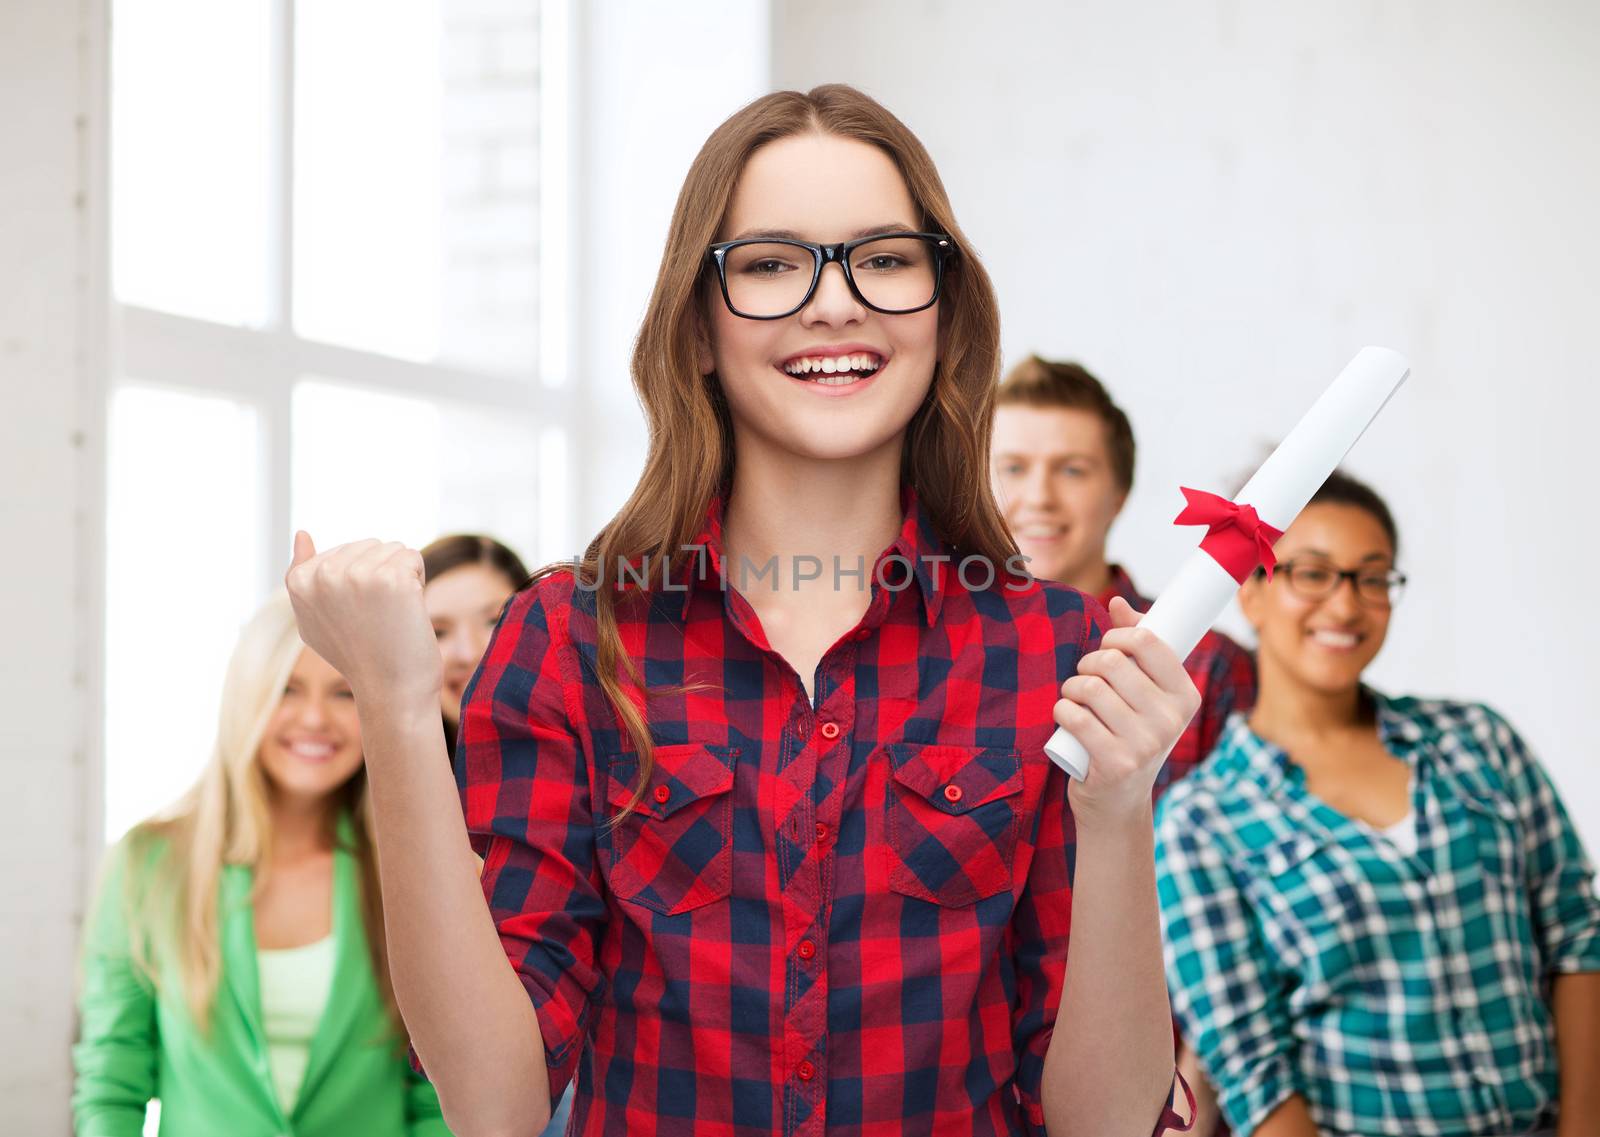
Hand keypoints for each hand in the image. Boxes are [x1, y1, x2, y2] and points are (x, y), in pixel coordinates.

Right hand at [284, 532, 442, 712]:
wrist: (391, 691)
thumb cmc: (358, 656)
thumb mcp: (315, 617)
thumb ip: (304, 576)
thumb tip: (302, 532)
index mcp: (299, 581)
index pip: (344, 551)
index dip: (358, 579)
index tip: (355, 614)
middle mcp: (323, 576)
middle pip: (369, 545)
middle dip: (380, 573)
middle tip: (376, 616)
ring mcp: (356, 575)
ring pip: (393, 548)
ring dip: (400, 577)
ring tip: (391, 614)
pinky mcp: (390, 579)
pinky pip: (413, 557)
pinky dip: (418, 581)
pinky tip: (407, 611)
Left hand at [1056, 596, 1200, 827]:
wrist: (1118, 802)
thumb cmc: (1128, 735)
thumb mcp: (1143, 694)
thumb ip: (1135, 647)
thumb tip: (1117, 602)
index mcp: (1184, 695)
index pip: (1148, 640)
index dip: (1117, 635)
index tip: (1106, 645)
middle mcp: (1171, 720)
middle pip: (1112, 661)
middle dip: (1087, 664)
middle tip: (1084, 681)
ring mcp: (1146, 744)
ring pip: (1089, 687)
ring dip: (1070, 689)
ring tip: (1073, 700)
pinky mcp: (1116, 764)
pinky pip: (1073, 716)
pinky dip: (1061, 711)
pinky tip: (1066, 718)